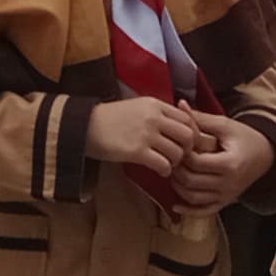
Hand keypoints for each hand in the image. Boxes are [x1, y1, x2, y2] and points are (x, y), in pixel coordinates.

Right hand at [83, 96, 203, 179]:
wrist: (85, 126)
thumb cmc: (110, 118)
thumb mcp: (137, 106)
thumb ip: (158, 113)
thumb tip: (178, 125)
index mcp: (155, 104)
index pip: (187, 118)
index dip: (191, 133)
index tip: (184, 143)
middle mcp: (154, 117)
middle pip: (188, 135)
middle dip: (188, 149)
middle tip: (179, 156)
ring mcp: (146, 134)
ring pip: (178, 152)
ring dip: (176, 162)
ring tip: (167, 164)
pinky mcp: (137, 151)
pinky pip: (163, 164)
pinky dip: (165, 171)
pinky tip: (159, 171)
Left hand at [169, 118, 267, 211]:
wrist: (265, 155)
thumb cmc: (244, 137)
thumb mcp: (225, 125)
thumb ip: (200, 119)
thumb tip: (179, 105)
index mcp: (230, 163)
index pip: (196, 163)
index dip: (182, 154)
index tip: (177, 145)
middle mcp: (229, 183)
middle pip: (192, 181)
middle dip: (176, 170)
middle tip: (170, 158)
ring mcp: (227, 195)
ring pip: (193, 198)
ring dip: (178, 187)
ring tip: (172, 173)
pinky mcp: (225, 202)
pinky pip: (204, 211)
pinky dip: (189, 210)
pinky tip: (175, 206)